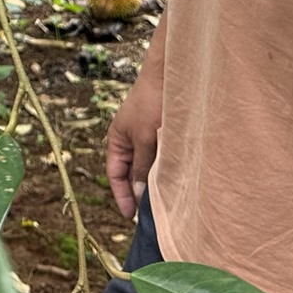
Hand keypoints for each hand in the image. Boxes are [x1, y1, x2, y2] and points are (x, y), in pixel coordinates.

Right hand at [105, 64, 163, 218]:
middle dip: (139, 193)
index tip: (130, 217)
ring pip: (149, 167)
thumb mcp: (144, 139)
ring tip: (165, 202)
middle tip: (150, 216)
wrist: (170, 75)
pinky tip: (178, 181)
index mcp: (118, 140)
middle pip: (132, 173)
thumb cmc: (151, 104)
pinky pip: (162, 158)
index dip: (121, 196)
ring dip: (155, 182)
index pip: (115, 174)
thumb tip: (138, 195)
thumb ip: (141, 167)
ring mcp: (148, 137)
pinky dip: (166, 170)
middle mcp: (131, 140)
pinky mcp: (164, 135)